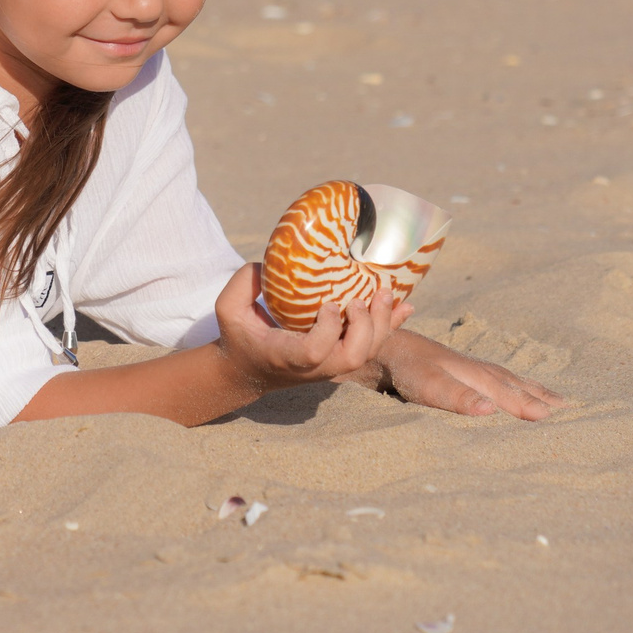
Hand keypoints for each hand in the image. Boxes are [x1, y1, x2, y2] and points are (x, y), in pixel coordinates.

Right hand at [211, 263, 407, 393]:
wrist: (247, 370)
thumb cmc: (239, 335)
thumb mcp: (228, 309)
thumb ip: (243, 284)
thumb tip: (271, 262)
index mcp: (285, 356)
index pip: (314, 352)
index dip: (328, 330)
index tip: (328, 304)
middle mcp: (312, 367)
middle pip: (352, 357)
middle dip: (365, 328)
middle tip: (361, 298)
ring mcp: (329, 366)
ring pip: (367, 354)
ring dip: (381, 325)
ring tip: (385, 293)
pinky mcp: (340, 359)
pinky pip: (372, 347)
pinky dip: (390, 327)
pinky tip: (404, 306)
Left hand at [358, 330, 567, 420]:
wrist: (385, 340)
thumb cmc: (408, 368)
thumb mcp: (429, 385)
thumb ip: (458, 398)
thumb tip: (492, 410)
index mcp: (479, 377)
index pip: (513, 397)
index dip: (534, 409)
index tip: (560, 420)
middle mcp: (482, 370)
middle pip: (519, 387)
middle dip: (544, 399)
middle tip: (573, 411)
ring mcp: (474, 367)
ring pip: (512, 380)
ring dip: (535, 390)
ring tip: (558, 401)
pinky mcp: (465, 368)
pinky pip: (501, 378)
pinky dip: (518, 384)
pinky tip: (519, 388)